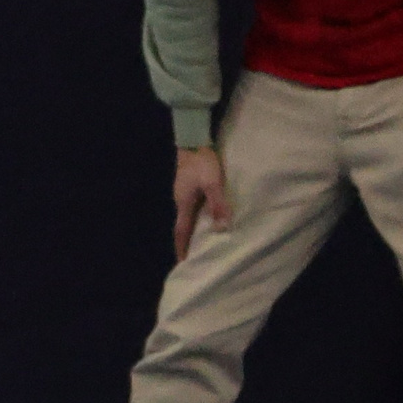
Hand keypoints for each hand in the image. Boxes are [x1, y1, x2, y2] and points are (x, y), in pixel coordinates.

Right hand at [172, 146, 229, 261]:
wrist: (193, 139)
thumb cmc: (202, 162)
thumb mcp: (213, 183)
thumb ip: (218, 204)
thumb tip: (222, 229)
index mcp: (183, 203)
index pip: (181, 231)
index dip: (182, 247)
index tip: (183, 263)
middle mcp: (181, 199)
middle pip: (183, 225)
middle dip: (187, 242)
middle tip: (194, 257)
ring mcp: (184, 191)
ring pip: (188, 216)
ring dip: (193, 230)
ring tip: (202, 242)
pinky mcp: (189, 185)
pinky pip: (193, 207)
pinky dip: (198, 218)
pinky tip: (207, 219)